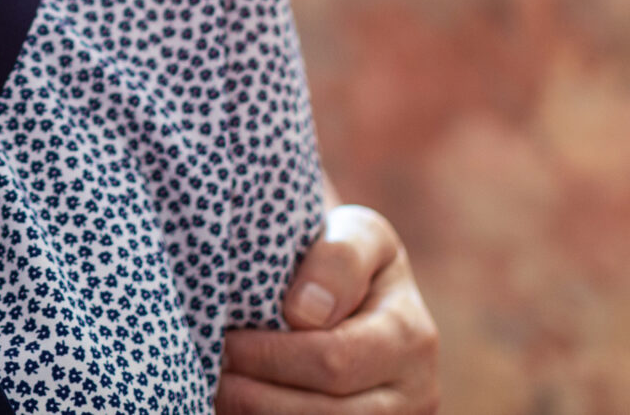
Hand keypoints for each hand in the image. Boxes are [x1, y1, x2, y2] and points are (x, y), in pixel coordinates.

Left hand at [217, 204, 438, 413]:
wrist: (363, 290)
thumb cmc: (350, 256)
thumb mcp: (356, 232)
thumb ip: (339, 260)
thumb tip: (304, 314)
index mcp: (411, 337)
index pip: (332, 360)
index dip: (270, 356)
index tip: (226, 340)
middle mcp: (415, 392)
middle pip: (325, 413)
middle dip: (256, 395)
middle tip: (214, 371)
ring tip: (221, 392)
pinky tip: (240, 409)